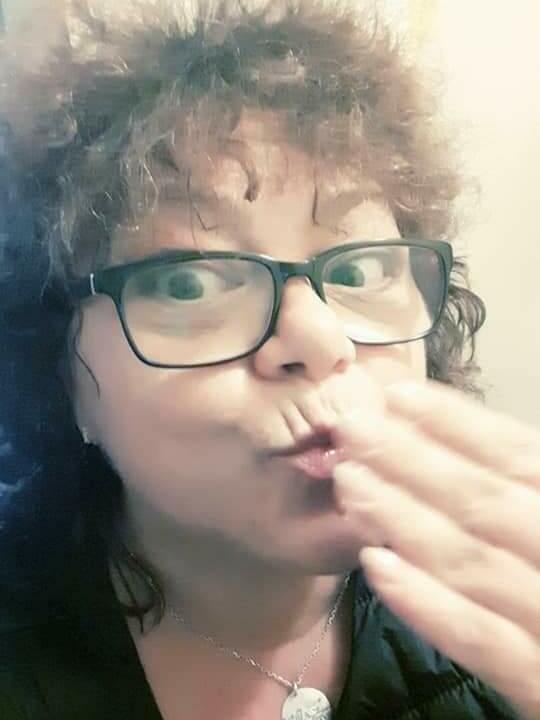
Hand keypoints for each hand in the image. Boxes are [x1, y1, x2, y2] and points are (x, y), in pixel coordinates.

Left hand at [333, 380, 539, 719]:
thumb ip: (520, 490)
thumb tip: (452, 442)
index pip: (517, 456)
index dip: (456, 423)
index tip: (397, 395)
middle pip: (483, 500)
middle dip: (411, 460)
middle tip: (351, 429)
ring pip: (469, 561)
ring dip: (401, 517)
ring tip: (349, 483)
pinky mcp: (537, 684)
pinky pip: (477, 640)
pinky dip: (425, 600)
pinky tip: (374, 566)